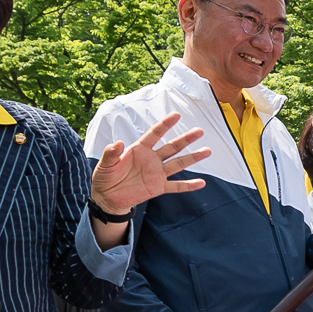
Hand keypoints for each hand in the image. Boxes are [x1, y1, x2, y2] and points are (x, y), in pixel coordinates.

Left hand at [93, 115, 211, 213]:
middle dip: (186, 139)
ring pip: (178, 164)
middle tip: (199, 131)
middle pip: (172, 147)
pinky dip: (188, 186)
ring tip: (207, 150)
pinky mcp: (158, 187)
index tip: (176, 115)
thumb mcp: (105, 163)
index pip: (155, 134)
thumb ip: (111, 152)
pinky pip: (176, 187)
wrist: (107, 196)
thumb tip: (118, 143)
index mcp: (139, 149)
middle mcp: (151, 159)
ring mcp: (157, 173)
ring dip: (192, 158)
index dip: (165, 124)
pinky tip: (201, 183)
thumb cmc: (105, 176)